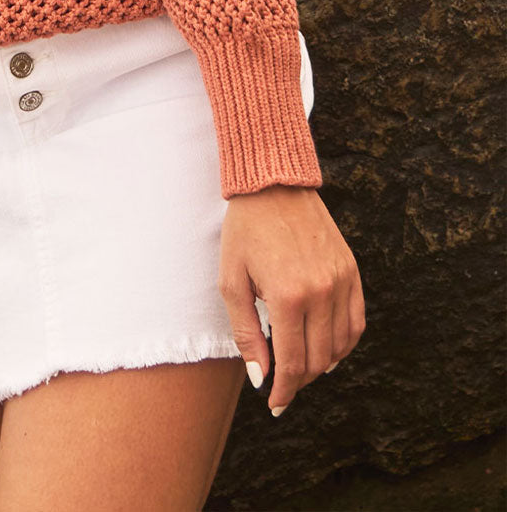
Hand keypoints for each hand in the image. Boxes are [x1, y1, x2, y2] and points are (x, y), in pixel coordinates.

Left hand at [219, 185, 365, 414]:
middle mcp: (321, 292)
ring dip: (322, 365)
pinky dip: (345, 343)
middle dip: (299, 381)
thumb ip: (246, 333)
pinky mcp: (352, 270)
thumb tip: (260, 377)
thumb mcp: (232, 281)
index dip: (284, 391)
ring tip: (302, 369)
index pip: (291, 363)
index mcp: (287, 297)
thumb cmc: (245, 231)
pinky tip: (328, 349)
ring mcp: (341, 281)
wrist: (272, 184)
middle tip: (283, 387)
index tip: (275, 404)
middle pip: (317, 360)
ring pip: (340, 346)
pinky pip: (356, 322)